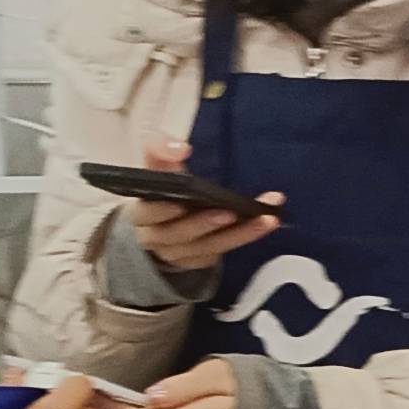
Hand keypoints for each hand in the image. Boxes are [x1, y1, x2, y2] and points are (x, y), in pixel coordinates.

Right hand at [125, 132, 287, 276]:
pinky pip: (223, 251)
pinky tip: (265, 224)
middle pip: (179, 235)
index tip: (180, 202)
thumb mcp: (158, 167)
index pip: (148, 214)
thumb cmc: (164, 189)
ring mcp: (180, 254)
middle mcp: (158, 238)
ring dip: (238, 233)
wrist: (165, 221)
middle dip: (204, 224)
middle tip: (229, 213)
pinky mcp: (200, 261)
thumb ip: (160, 150)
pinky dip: (245, 237)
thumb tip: (180, 148)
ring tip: (264, 219)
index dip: (162, 211)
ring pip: (208, 247)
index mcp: (143, 213)